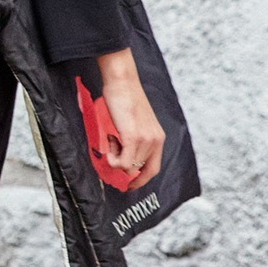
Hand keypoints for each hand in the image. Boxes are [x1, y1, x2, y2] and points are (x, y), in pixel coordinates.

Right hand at [94, 48, 164, 189]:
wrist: (122, 82)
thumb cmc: (125, 98)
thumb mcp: (135, 122)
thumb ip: (134, 139)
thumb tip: (122, 155)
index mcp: (158, 138)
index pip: (153, 169)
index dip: (141, 180)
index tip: (129, 185)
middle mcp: (155, 141)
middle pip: (139, 170)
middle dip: (123, 168)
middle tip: (111, 155)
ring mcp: (145, 140)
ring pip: (129, 167)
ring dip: (116, 158)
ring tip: (111, 139)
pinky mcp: (133, 137)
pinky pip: (123, 162)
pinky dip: (113, 159)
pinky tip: (109, 142)